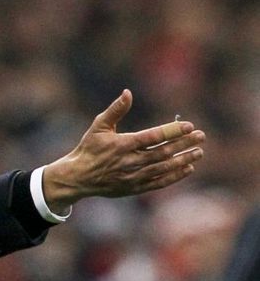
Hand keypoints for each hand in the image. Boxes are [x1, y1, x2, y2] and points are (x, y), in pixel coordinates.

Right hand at [42, 89, 204, 210]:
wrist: (79, 177)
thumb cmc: (89, 148)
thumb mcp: (99, 126)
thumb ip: (116, 110)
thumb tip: (127, 92)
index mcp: (122, 144)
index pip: (153, 137)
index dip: (172, 131)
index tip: (188, 125)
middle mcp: (130, 161)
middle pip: (163, 152)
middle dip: (184, 144)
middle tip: (201, 136)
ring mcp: (133, 176)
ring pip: (164, 168)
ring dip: (183, 160)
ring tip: (199, 152)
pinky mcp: (134, 188)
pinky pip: (159, 182)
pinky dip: (174, 176)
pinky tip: (187, 168)